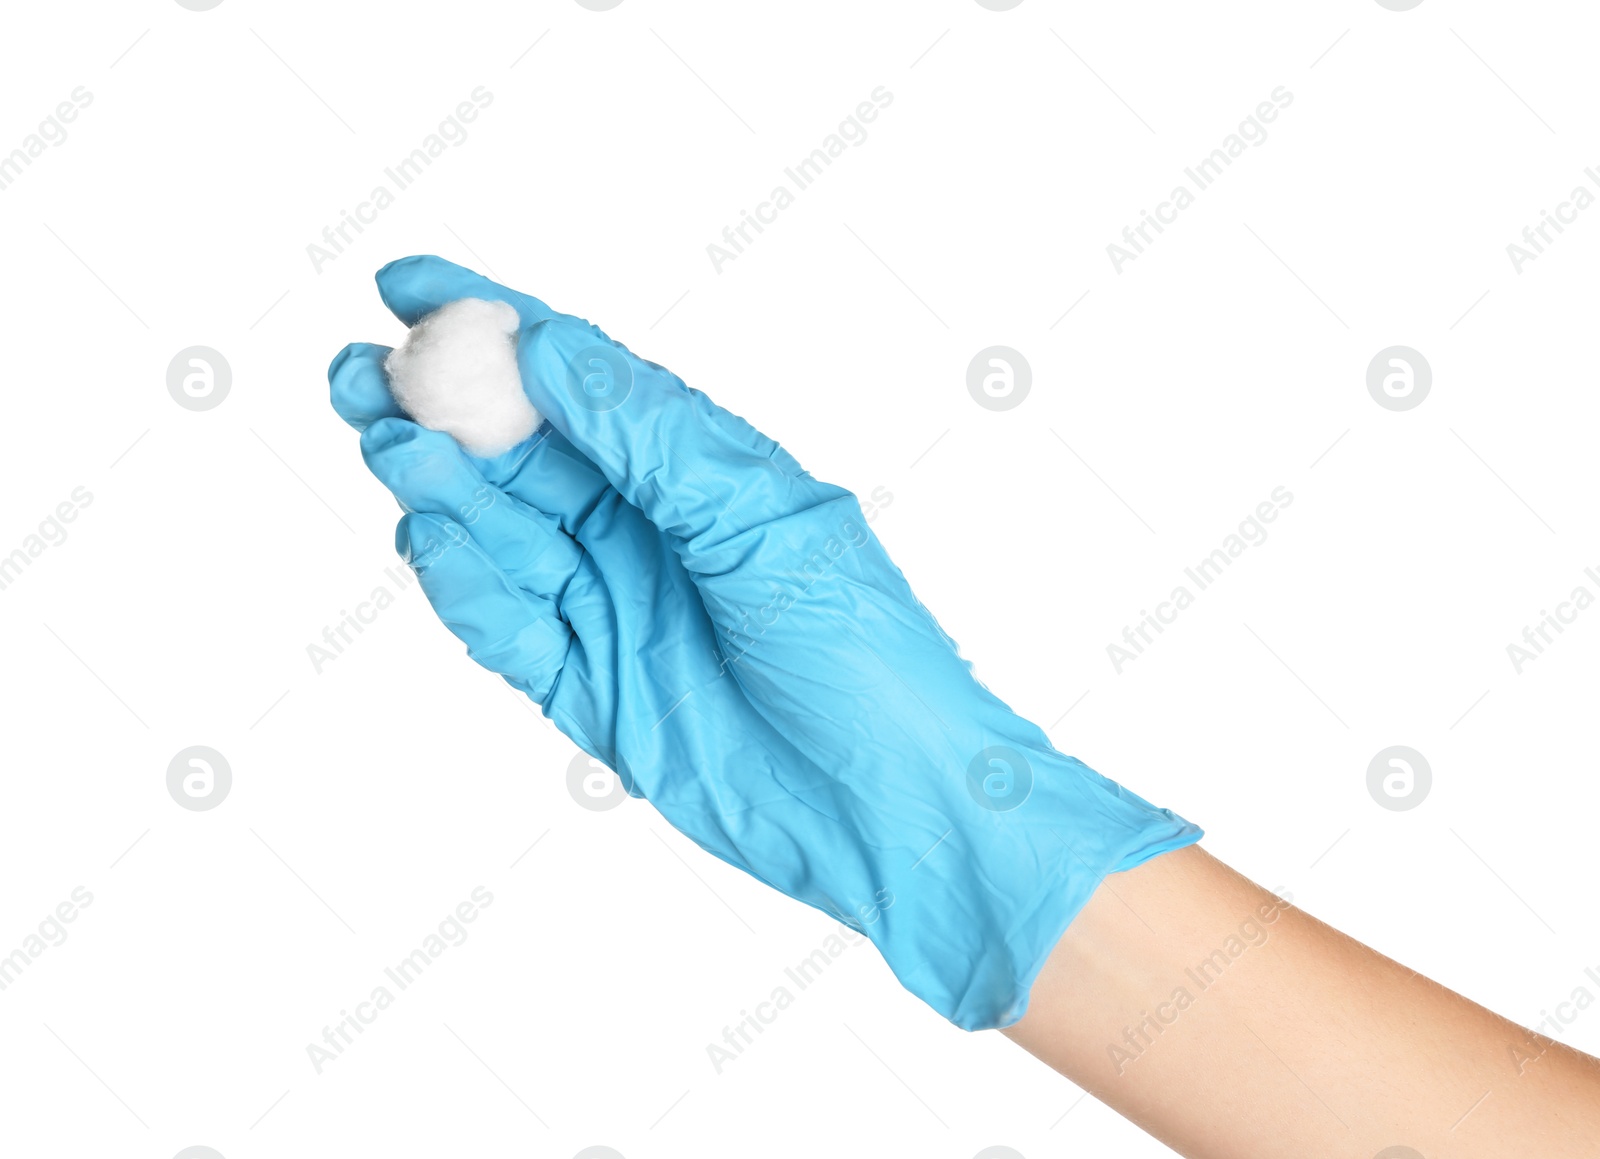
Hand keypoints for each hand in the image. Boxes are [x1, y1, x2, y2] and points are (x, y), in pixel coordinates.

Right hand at [329, 255, 1200, 1028]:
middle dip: (430, 407)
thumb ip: (650, 435)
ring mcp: (607, 607)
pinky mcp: (585, 689)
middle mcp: (639, 527)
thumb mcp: (760, 517)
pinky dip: (465, 589)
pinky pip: (502, 629)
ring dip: (439, 489)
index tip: (401, 281)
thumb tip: (547, 345)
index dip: (486, 320)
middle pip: (509, 449)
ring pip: (492, 532)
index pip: (571, 374)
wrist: (890, 805)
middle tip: (360, 378)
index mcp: (688, 467)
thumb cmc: (860, 648)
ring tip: (398, 450)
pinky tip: (441, 547)